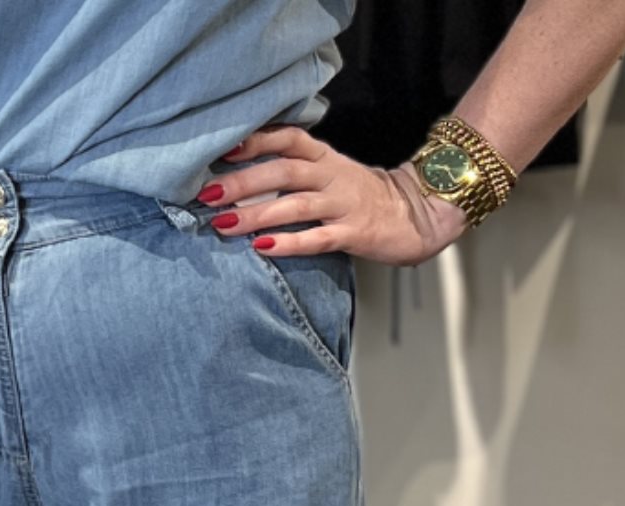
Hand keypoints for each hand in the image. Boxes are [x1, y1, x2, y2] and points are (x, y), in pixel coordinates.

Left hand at [200, 123, 468, 266]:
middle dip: (243, 182)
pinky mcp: (354, 233)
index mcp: (324, 157)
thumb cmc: (361, 197)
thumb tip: (240, 179)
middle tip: (208, 193)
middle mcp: (332, 175)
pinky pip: (317, 237)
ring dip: (256, 214)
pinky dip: (289, 243)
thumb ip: (295, 171)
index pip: (287, 138)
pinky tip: (263, 248)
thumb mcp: (330, 173)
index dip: (255, 141)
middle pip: (283, 171)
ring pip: (295, 205)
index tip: (222, 149)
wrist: (415, 213)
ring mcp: (343, 204)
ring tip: (223, 225)